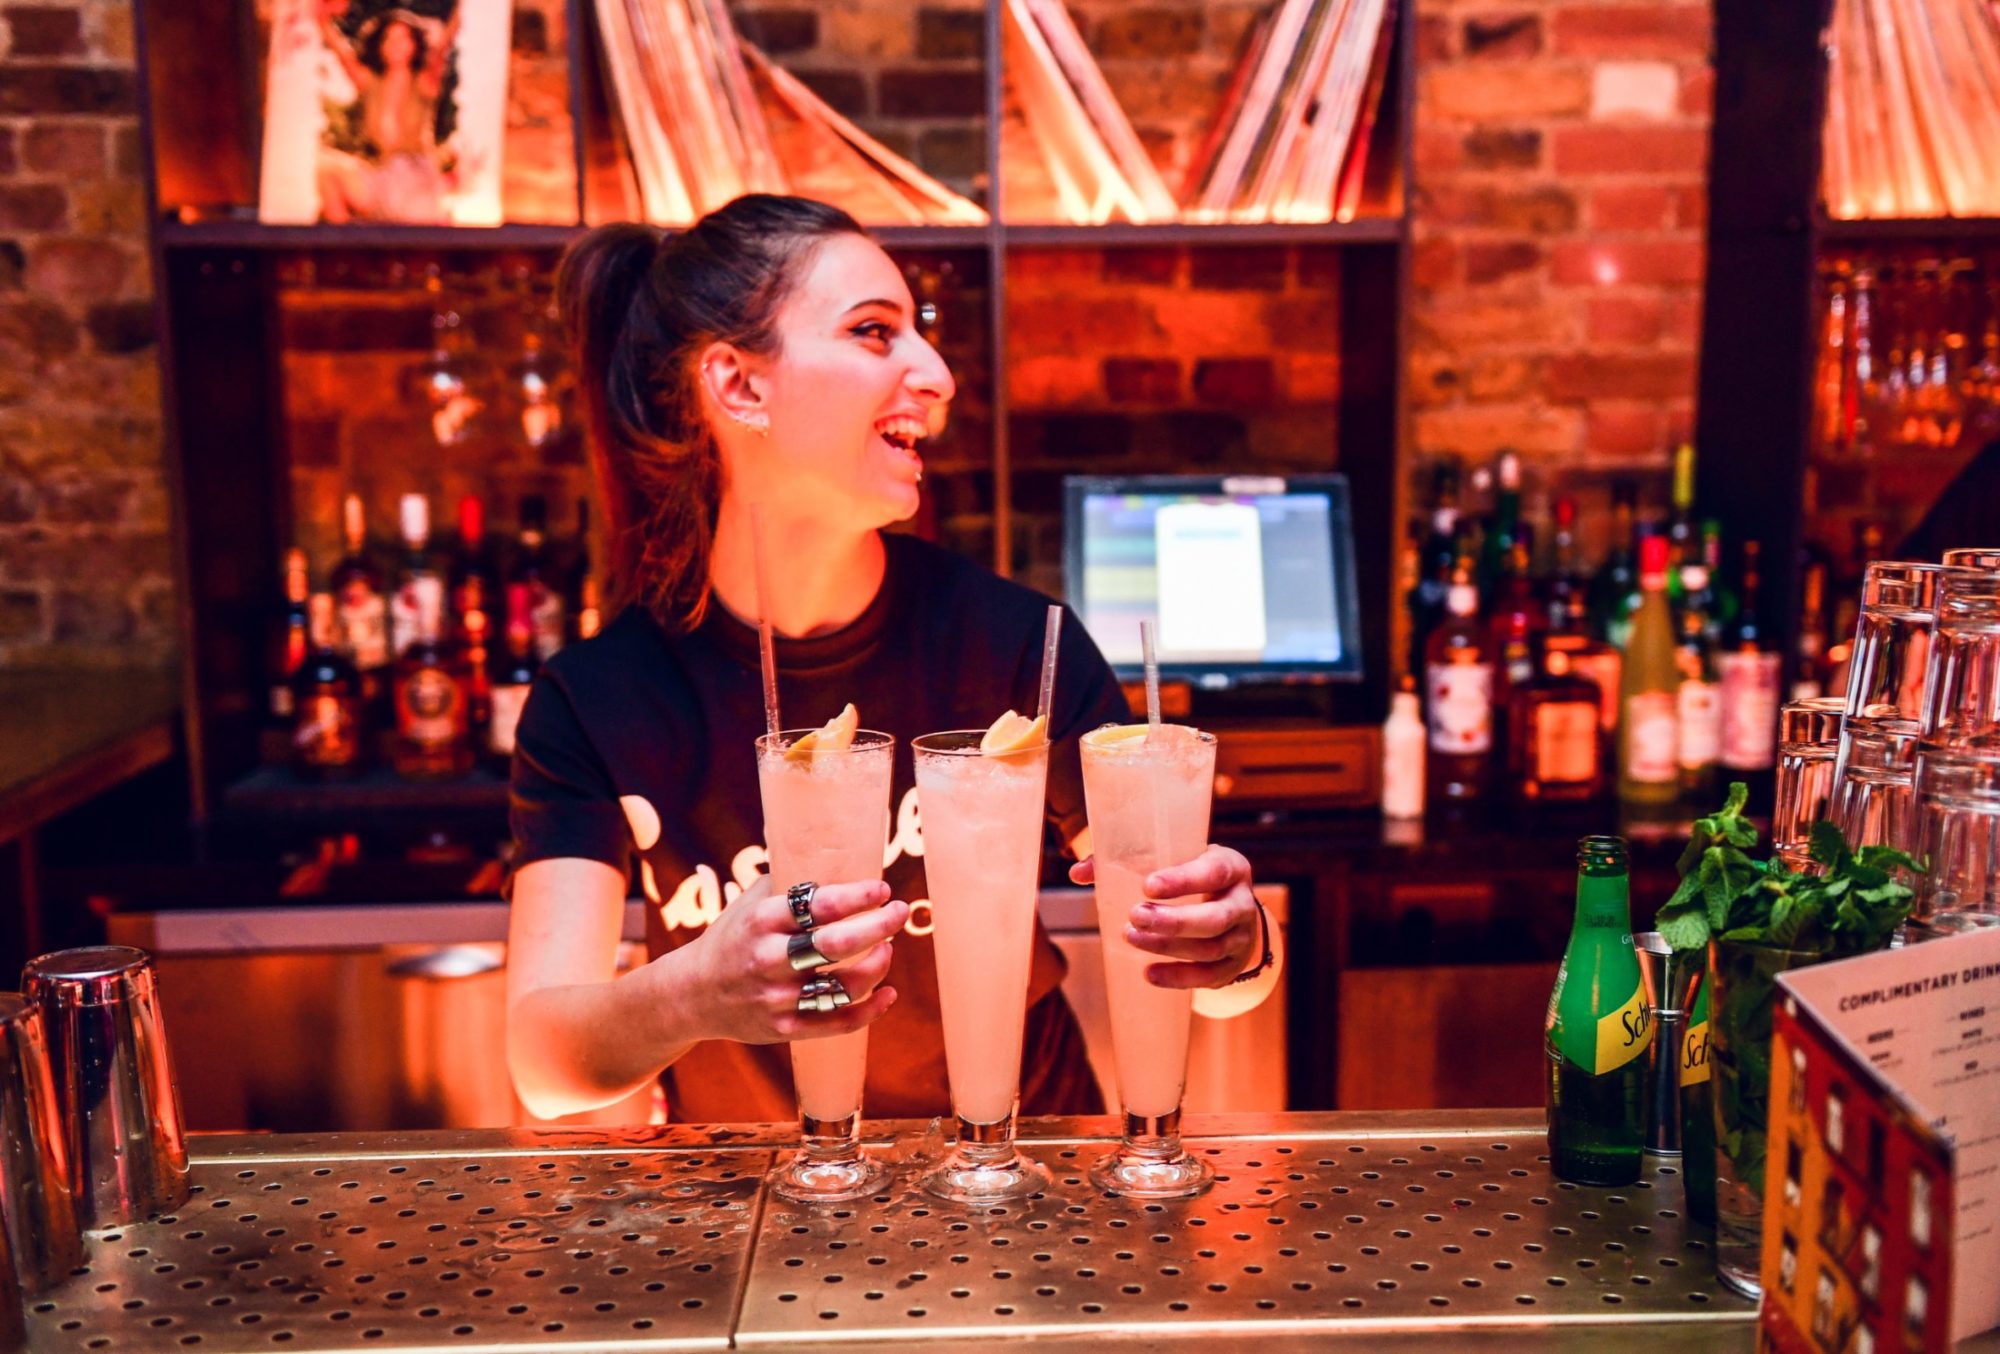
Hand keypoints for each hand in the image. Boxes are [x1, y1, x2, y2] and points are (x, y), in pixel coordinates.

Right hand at [666, 875, 906, 1044]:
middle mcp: (769, 958)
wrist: (692, 994)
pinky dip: (870, 1009)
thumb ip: (788, 881)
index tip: (882, 889)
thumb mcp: (750, 902)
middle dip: (879, 926)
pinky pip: (837, 1023)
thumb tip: (830, 845)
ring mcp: (777, 997)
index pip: (819, 905)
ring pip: (844, 986)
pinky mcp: (784, 1028)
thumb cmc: (734, 937)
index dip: (858, 897)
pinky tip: (888, 993)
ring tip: (887, 949)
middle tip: (899, 912)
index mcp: (762, 920)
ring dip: (877, 966)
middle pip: (838, 944)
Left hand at [1069, 844, 1260, 989]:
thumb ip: (1127, 860)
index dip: (1183, 880)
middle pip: (1214, 918)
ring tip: (1132, 937)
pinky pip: (1209, 977)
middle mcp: (1242, 902)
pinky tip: (1149, 973)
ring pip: (1209, 948)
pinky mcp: (1232, 965)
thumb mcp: (1175, 858)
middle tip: (1134, 916)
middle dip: (1173, 921)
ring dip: (1168, 947)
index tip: (1147, 885)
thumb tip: (1078, 872)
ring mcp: (1241, 937)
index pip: (1213, 872)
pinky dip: (1179, 977)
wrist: (1231, 904)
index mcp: (1231, 867)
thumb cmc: (1193, 875)